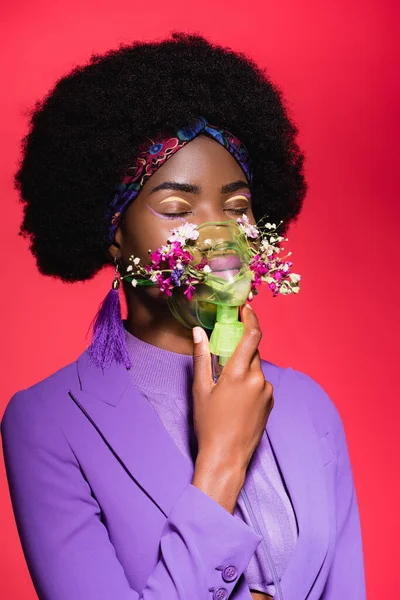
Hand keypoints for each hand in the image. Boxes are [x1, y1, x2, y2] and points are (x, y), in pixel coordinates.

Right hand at [191, 304, 273, 473]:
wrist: (227, 456)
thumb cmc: (209, 424)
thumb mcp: (201, 389)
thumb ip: (201, 357)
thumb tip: (198, 331)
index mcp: (239, 374)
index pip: (252, 336)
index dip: (251, 318)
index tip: (246, 308)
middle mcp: (258, 379)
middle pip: (253, 351)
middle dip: (240, 346)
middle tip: (224, 350)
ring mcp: (267, 392)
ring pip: (256, 368)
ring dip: (244, 366)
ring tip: (226, 385)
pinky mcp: (270, 402)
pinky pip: (260, 382)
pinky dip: (250, 381)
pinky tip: (236, 398)